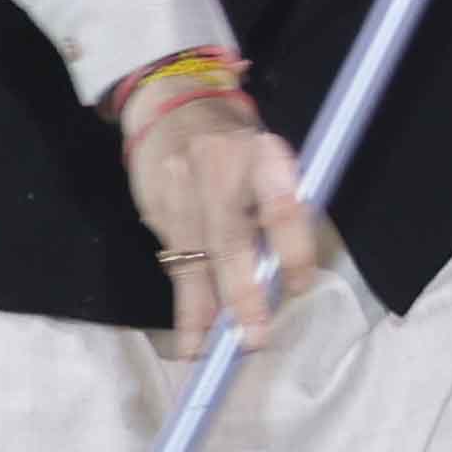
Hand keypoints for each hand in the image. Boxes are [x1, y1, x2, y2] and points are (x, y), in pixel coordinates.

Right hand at [116, 86, 320, 338]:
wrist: (169, 100)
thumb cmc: (233, 140)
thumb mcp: (265, 158)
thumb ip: (275, 207)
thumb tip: (283, 276)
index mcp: (261, 154)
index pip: (282, 207)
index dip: (293, 250)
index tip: (299, 287)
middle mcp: (217, 167)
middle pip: (229, 239)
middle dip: (242, 293)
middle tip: (253, 337)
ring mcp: (178, 186)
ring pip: (193, 257)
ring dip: (203, 309)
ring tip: (210, 351)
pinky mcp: (153, 205)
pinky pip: (172, 260)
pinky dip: (182, 299)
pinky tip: (189, 331)